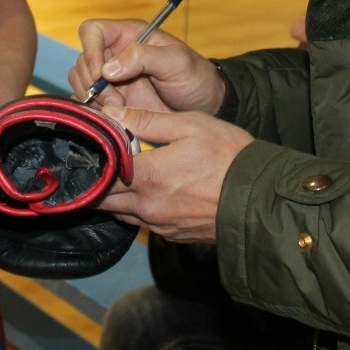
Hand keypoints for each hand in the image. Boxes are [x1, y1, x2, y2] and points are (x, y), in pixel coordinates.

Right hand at [69, 18, 225, 114]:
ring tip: (120, 109)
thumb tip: (107, 68)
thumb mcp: (176, 61)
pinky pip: (87, 102)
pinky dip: (94, 110)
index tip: (100, 74)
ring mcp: (111, 78)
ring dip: (93, 98)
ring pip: (80, 81)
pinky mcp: (111, 100)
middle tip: (117, 101)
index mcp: (128, 35)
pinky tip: (114, 116)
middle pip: (82, 60)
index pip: (92, 31)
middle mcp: (115, 54)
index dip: (90, 50)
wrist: (203, 106)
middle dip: (93, 82)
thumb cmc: (195, 78)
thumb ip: (142, 57)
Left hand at [97, 106, 250, 242]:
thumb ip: (147, 121)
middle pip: (103, 199)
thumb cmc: (228, 155)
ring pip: (120, 212)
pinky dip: (135, 208)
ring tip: (118, 174)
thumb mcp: (190, 125)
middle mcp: (148, 206)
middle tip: (95, 161)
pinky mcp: (172, 234)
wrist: (262, 198)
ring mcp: (160, 224)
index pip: (100, 174)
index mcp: (149, 177)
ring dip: (114, 196)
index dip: (90, 160)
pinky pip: (142, 222)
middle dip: (95, 181)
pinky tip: (145, 191)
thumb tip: (111, 115)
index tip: (86, 147)